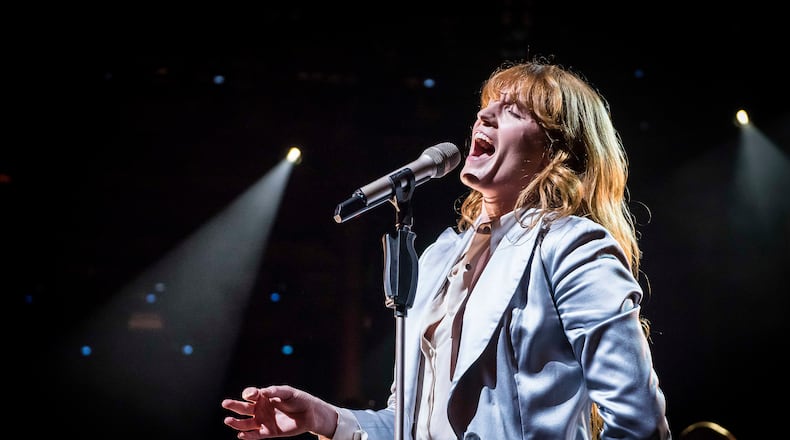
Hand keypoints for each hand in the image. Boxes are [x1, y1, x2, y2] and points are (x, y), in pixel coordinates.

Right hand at [221, 385, 336, 438]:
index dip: (249, 393)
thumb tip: (263, 392)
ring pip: (246, 423)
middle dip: (234, 405)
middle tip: (225, 403)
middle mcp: (261, 409)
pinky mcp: (269, 432)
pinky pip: (255, 436)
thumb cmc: (298, 399)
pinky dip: (248, 436)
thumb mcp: (288, 392)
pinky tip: (241, 435)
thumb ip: (275, 391)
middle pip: (244, 408)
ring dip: (236, 423)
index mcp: (264, 397)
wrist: (309, 414)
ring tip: (228, 420)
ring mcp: (263, 421)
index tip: (252, 394)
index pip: (251, 394)